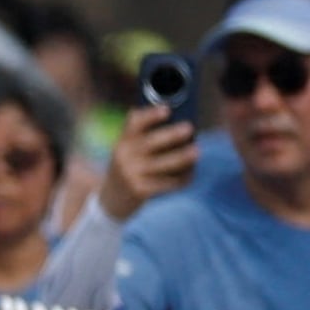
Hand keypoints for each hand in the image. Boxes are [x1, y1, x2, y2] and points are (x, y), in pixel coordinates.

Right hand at [101, 101, 197, 221]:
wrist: (111, 199)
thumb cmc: (129, 167)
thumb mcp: (127, 149)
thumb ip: (142, 134)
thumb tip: (176, 118)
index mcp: (123, 141)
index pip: (134, 124)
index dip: (151, 116)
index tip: (167, 110)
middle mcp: (124, 156)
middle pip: (150, 142)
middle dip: (171, 135)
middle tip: (190, 128)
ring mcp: (131, 174)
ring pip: (163, 164)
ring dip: (182, 157)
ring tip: (197, 151)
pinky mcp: (140, 190)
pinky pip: (167, 182)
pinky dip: (181, 178)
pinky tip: (190, 175)